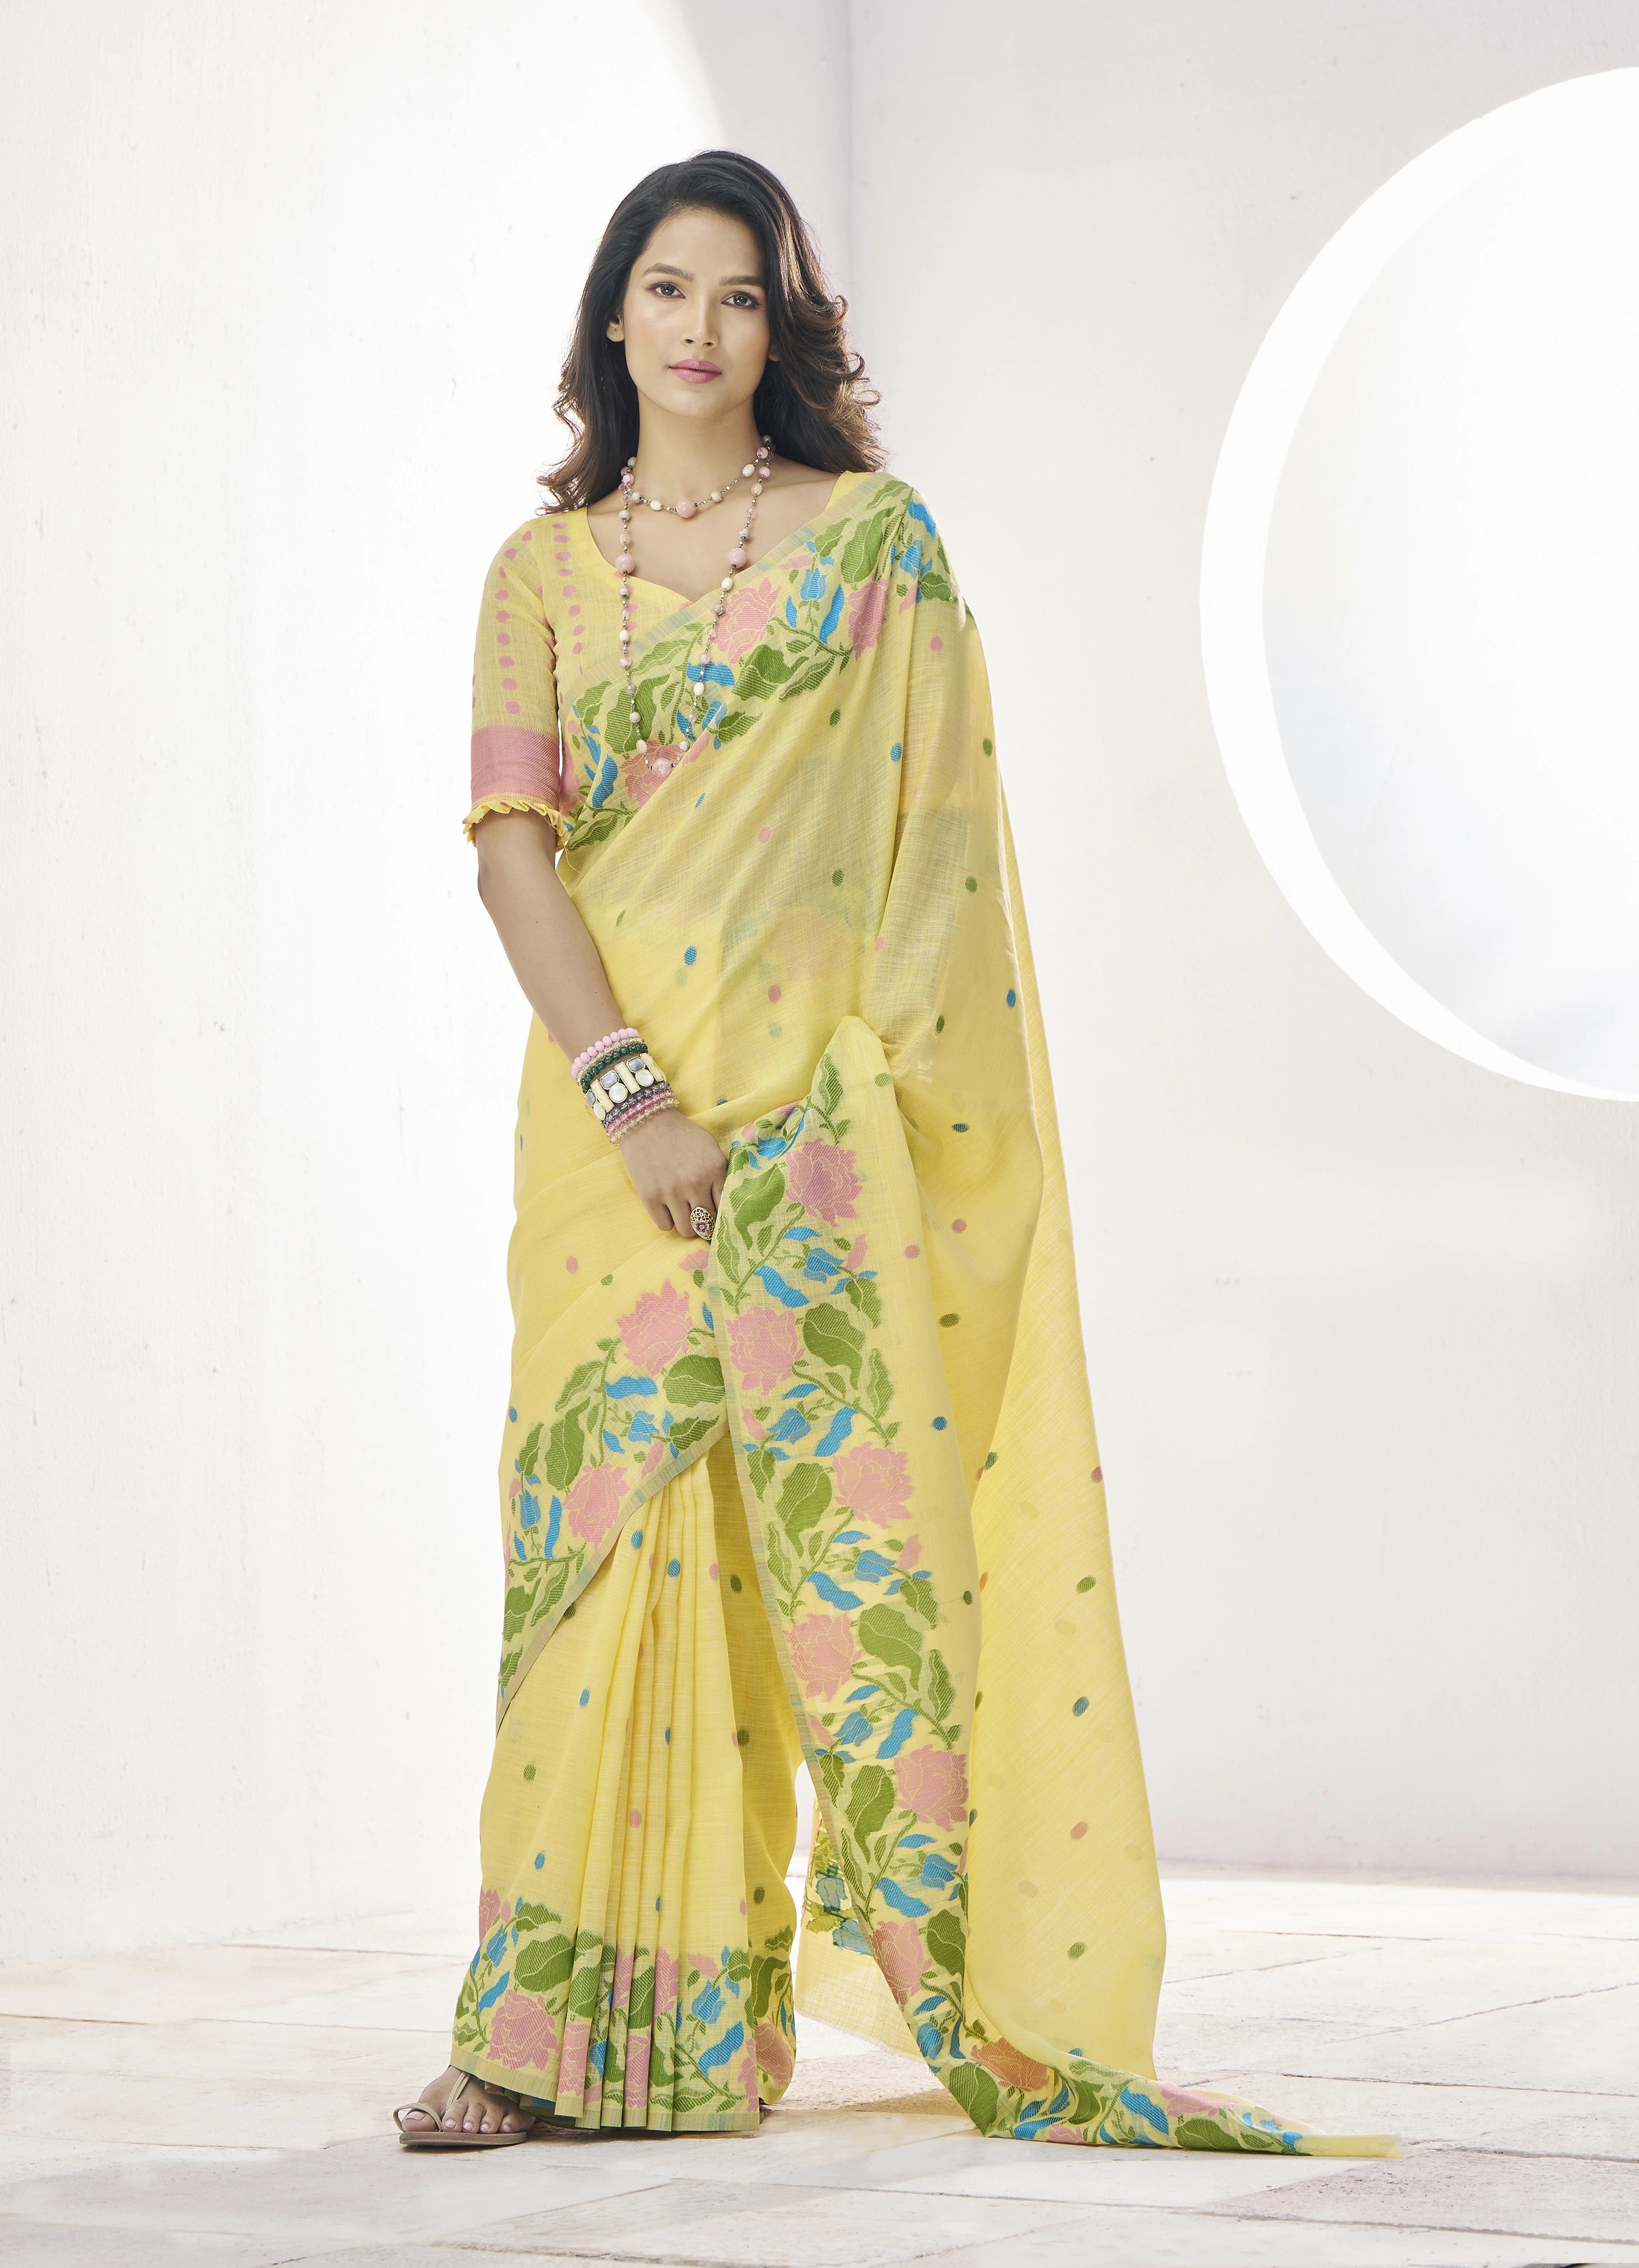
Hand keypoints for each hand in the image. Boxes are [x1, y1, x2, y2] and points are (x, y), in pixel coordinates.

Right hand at [618, 1108, 726, 1236]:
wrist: (646, 1122)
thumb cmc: (682, 1135)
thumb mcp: (710, 1147)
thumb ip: (721, 1173)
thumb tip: (727, 1202)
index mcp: (714, 1169)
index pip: (725, 1208)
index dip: (722, 1215)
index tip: (717, 1215)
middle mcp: (694, 1183)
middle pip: (707, 1224)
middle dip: (705, 1222)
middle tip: (700, 1216)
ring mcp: (671, 1192)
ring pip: (687, 1229)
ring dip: (687, 1224)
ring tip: (684, 1212)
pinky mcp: (650, 1197)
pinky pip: (665, 1226)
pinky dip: (668, 1220)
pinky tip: (667, 1208)